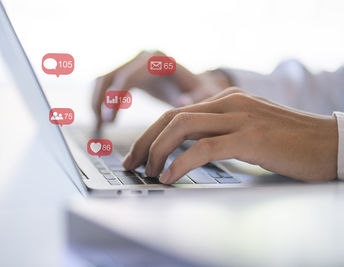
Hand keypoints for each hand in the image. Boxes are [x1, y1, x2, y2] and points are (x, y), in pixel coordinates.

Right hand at [92, 50, 231, 129]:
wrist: (198, 84)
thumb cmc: (201, 92)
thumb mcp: (203, 95)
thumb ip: (196, 98)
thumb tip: (183, 101)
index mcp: (157, 61)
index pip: (126, 77)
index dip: (115, 99)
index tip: (110, 120)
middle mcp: (143, 57)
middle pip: (110, 76)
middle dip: (102, 101)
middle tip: (104, 124)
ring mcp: (134, 63)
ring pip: (104, 79)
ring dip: (97, 101)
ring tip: (102, 124)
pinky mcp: (130, 72)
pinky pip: (107, 84)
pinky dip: (101, 100)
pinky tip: (105, 119)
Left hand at [122, 87, 337, 182]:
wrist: (330, 143)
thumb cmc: (289, 141)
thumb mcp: (248, 129)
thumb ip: (220, 131)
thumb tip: (190, 148)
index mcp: (227, 100)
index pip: (177, 113)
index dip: (152, 133)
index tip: (139, 153)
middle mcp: (229, 103)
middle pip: (172, 117)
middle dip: (146, 140)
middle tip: (132, 163)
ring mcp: (240, 117)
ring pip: (182, 127)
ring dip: (158, 150)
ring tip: (149, 171)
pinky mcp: (250, 137)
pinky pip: (204, 147)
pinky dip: (181, 162)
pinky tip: (169, 176)